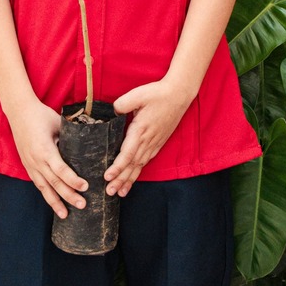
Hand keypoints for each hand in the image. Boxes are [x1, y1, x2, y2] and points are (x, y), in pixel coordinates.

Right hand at [7, 98, 87, 218]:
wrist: (19, 111)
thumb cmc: (41, 115)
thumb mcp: (58, 123)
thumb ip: (70, 136)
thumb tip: (86, 145)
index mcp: (44, 149)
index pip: (61, 169)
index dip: (73, 180)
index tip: (85, 187)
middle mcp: (36, 160)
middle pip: (54, 183)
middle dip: (68, 196)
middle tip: (82, 205)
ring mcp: (30, 164)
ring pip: (43, 187)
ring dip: (54, 202)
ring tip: (65, 215)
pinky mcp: (27, 165)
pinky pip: (38, 183)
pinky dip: (46, 194)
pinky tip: (53, 202)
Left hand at [104, 79, 192, 196]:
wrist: (179, 94)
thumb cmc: (157, 93)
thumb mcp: (137, 95)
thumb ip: (121, 104)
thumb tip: (113, 113)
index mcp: (140, 130)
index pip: (127, 154)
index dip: (117, 167)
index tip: (107, 177)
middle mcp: (148, 140)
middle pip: (132, 165)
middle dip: (120, 180)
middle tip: (109, 192)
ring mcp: (154, 143)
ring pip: (139, 166)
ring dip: (129, 180)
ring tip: (120, 192)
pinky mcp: (158, 142)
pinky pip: (146, 161)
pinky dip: (138, 172)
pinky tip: (133, 178)